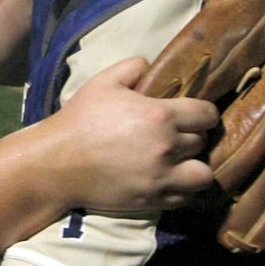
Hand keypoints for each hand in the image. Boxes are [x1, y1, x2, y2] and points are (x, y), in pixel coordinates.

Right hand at [40, 57, 218, 212]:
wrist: (58, 162)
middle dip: (193, 137)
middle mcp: (167, 147)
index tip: (193, 115)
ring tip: (181, 163)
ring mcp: (161, 177)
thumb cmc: (80, 119)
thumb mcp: (102, 82)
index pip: (207, 114)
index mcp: (159, 115)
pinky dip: (182, 190)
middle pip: (202, 142)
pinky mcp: (152, 200)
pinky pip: (186, 198)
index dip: (203, 113)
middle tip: (177, 136)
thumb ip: (132, 68)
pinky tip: (168, 180)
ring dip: (195, 167)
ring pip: (203, 175)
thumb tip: (150, 65)